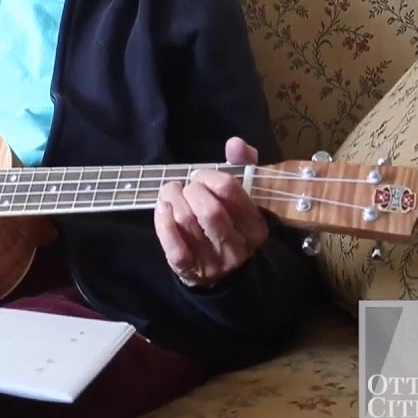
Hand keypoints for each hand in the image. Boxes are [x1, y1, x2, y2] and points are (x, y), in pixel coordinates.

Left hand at [154, 137, 268, 287]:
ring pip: (188, 223)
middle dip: (191, 190)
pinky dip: (163, 223)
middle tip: (186, 187)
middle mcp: (237, 245)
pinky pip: (174, 246)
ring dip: (173, 200)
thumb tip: (235, 143)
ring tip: (170, 193)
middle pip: (209, 209)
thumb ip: (242, 166)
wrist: (219, 273)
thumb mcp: (242, 197)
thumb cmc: (229, 224)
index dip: (209, 176)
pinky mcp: (189, 269)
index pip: (230, 190)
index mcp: (255, 226)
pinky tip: (162, 208)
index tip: (199, 176)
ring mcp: (213, 260)